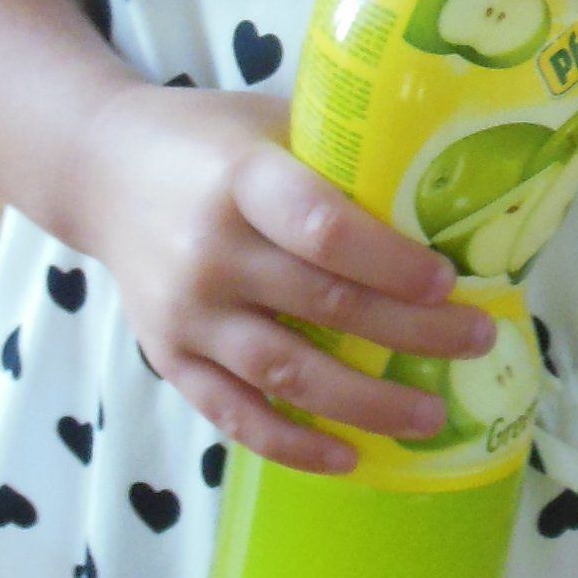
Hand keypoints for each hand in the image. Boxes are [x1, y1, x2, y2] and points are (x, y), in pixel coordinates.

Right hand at [70, 84, 497, 474]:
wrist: (100, 170)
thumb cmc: (209, 140)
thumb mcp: (269, 121)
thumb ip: (339, 154)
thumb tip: (448, 193)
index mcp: (241, 179)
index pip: (323, 228)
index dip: (391, 263)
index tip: (449, 281)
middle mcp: (210, 251)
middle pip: (323, 305)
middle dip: (412, 332)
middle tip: (477, 341)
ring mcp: (186, 313)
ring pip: (287, 372)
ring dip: (367, 402)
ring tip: (431, 415)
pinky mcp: (169, 357)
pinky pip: (235, 414)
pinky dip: (293, 444)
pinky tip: (349, 456)